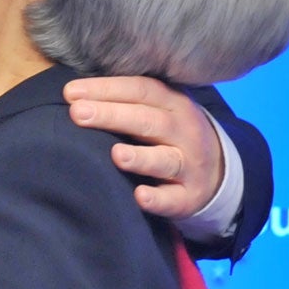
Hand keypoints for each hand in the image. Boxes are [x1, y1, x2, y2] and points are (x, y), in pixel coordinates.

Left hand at [63, 76, 223, 218]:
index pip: (139, 90)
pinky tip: (139, 196)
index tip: (70, 92)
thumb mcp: (156, 109)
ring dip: (140, 157)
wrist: (217, 171)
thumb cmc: (167, 134)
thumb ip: (124, 100)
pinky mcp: (189, 197)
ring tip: (116, 154)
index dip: (105, 89)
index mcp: (172, 103)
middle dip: (111, 116)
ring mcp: (190, 166)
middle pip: (148, 121)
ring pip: (165, 159)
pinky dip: (158, 199)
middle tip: (78, 114)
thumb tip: (74, 93)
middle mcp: (184, 131)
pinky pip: (174, 199)